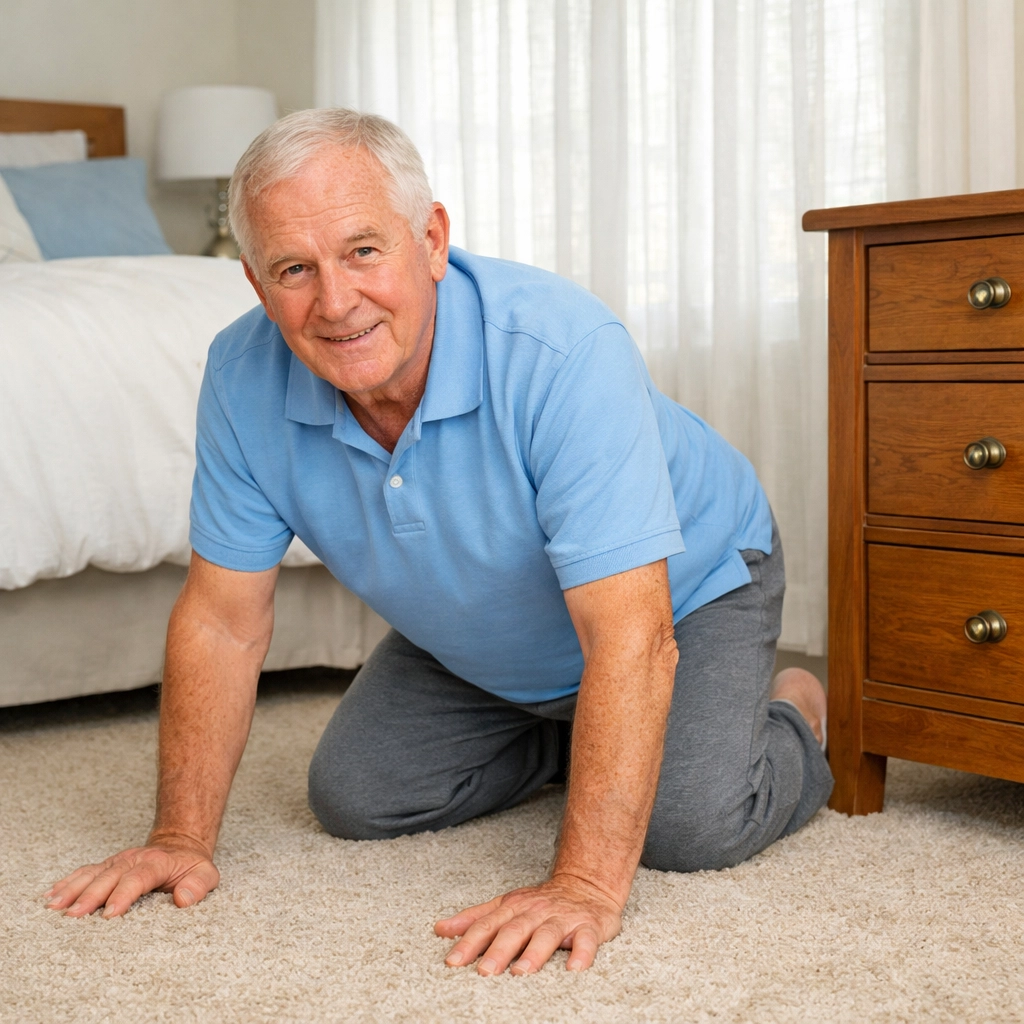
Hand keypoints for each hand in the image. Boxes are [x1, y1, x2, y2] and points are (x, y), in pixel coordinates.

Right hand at [44, 837, 218, 918]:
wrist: (180, 844)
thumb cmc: (191, 866)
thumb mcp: (206, 874)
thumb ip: (198, 886)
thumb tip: (183, 900)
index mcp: (158, 862)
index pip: (139, 877)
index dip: (124, 894)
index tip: (109, 914)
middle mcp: (134, 859)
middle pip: (110, 876)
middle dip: (90, 896)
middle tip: (72, 916)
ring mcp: (118, 861)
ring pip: (93, 873)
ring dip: (73, 889)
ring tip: (53, 906)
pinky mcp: (108, 865)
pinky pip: (86, 872)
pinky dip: (68, 882)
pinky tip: (51, 895)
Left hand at [435, 874, 621, 975]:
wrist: (587, 884)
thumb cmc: (541, 903)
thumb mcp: (506, 904)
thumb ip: (475, 918)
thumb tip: (440, 928)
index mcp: (513, 907)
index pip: (487, 924)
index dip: (468, 942)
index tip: (452, 961)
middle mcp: (535, 911)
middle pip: (514, 930)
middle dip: (498, 951)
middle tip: (484, 972)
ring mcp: (562, 918)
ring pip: (547, 934)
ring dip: (534, 953)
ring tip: (522, 972)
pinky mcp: (588, 926)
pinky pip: (586, 940)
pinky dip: (582, 954)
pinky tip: (574, 969)